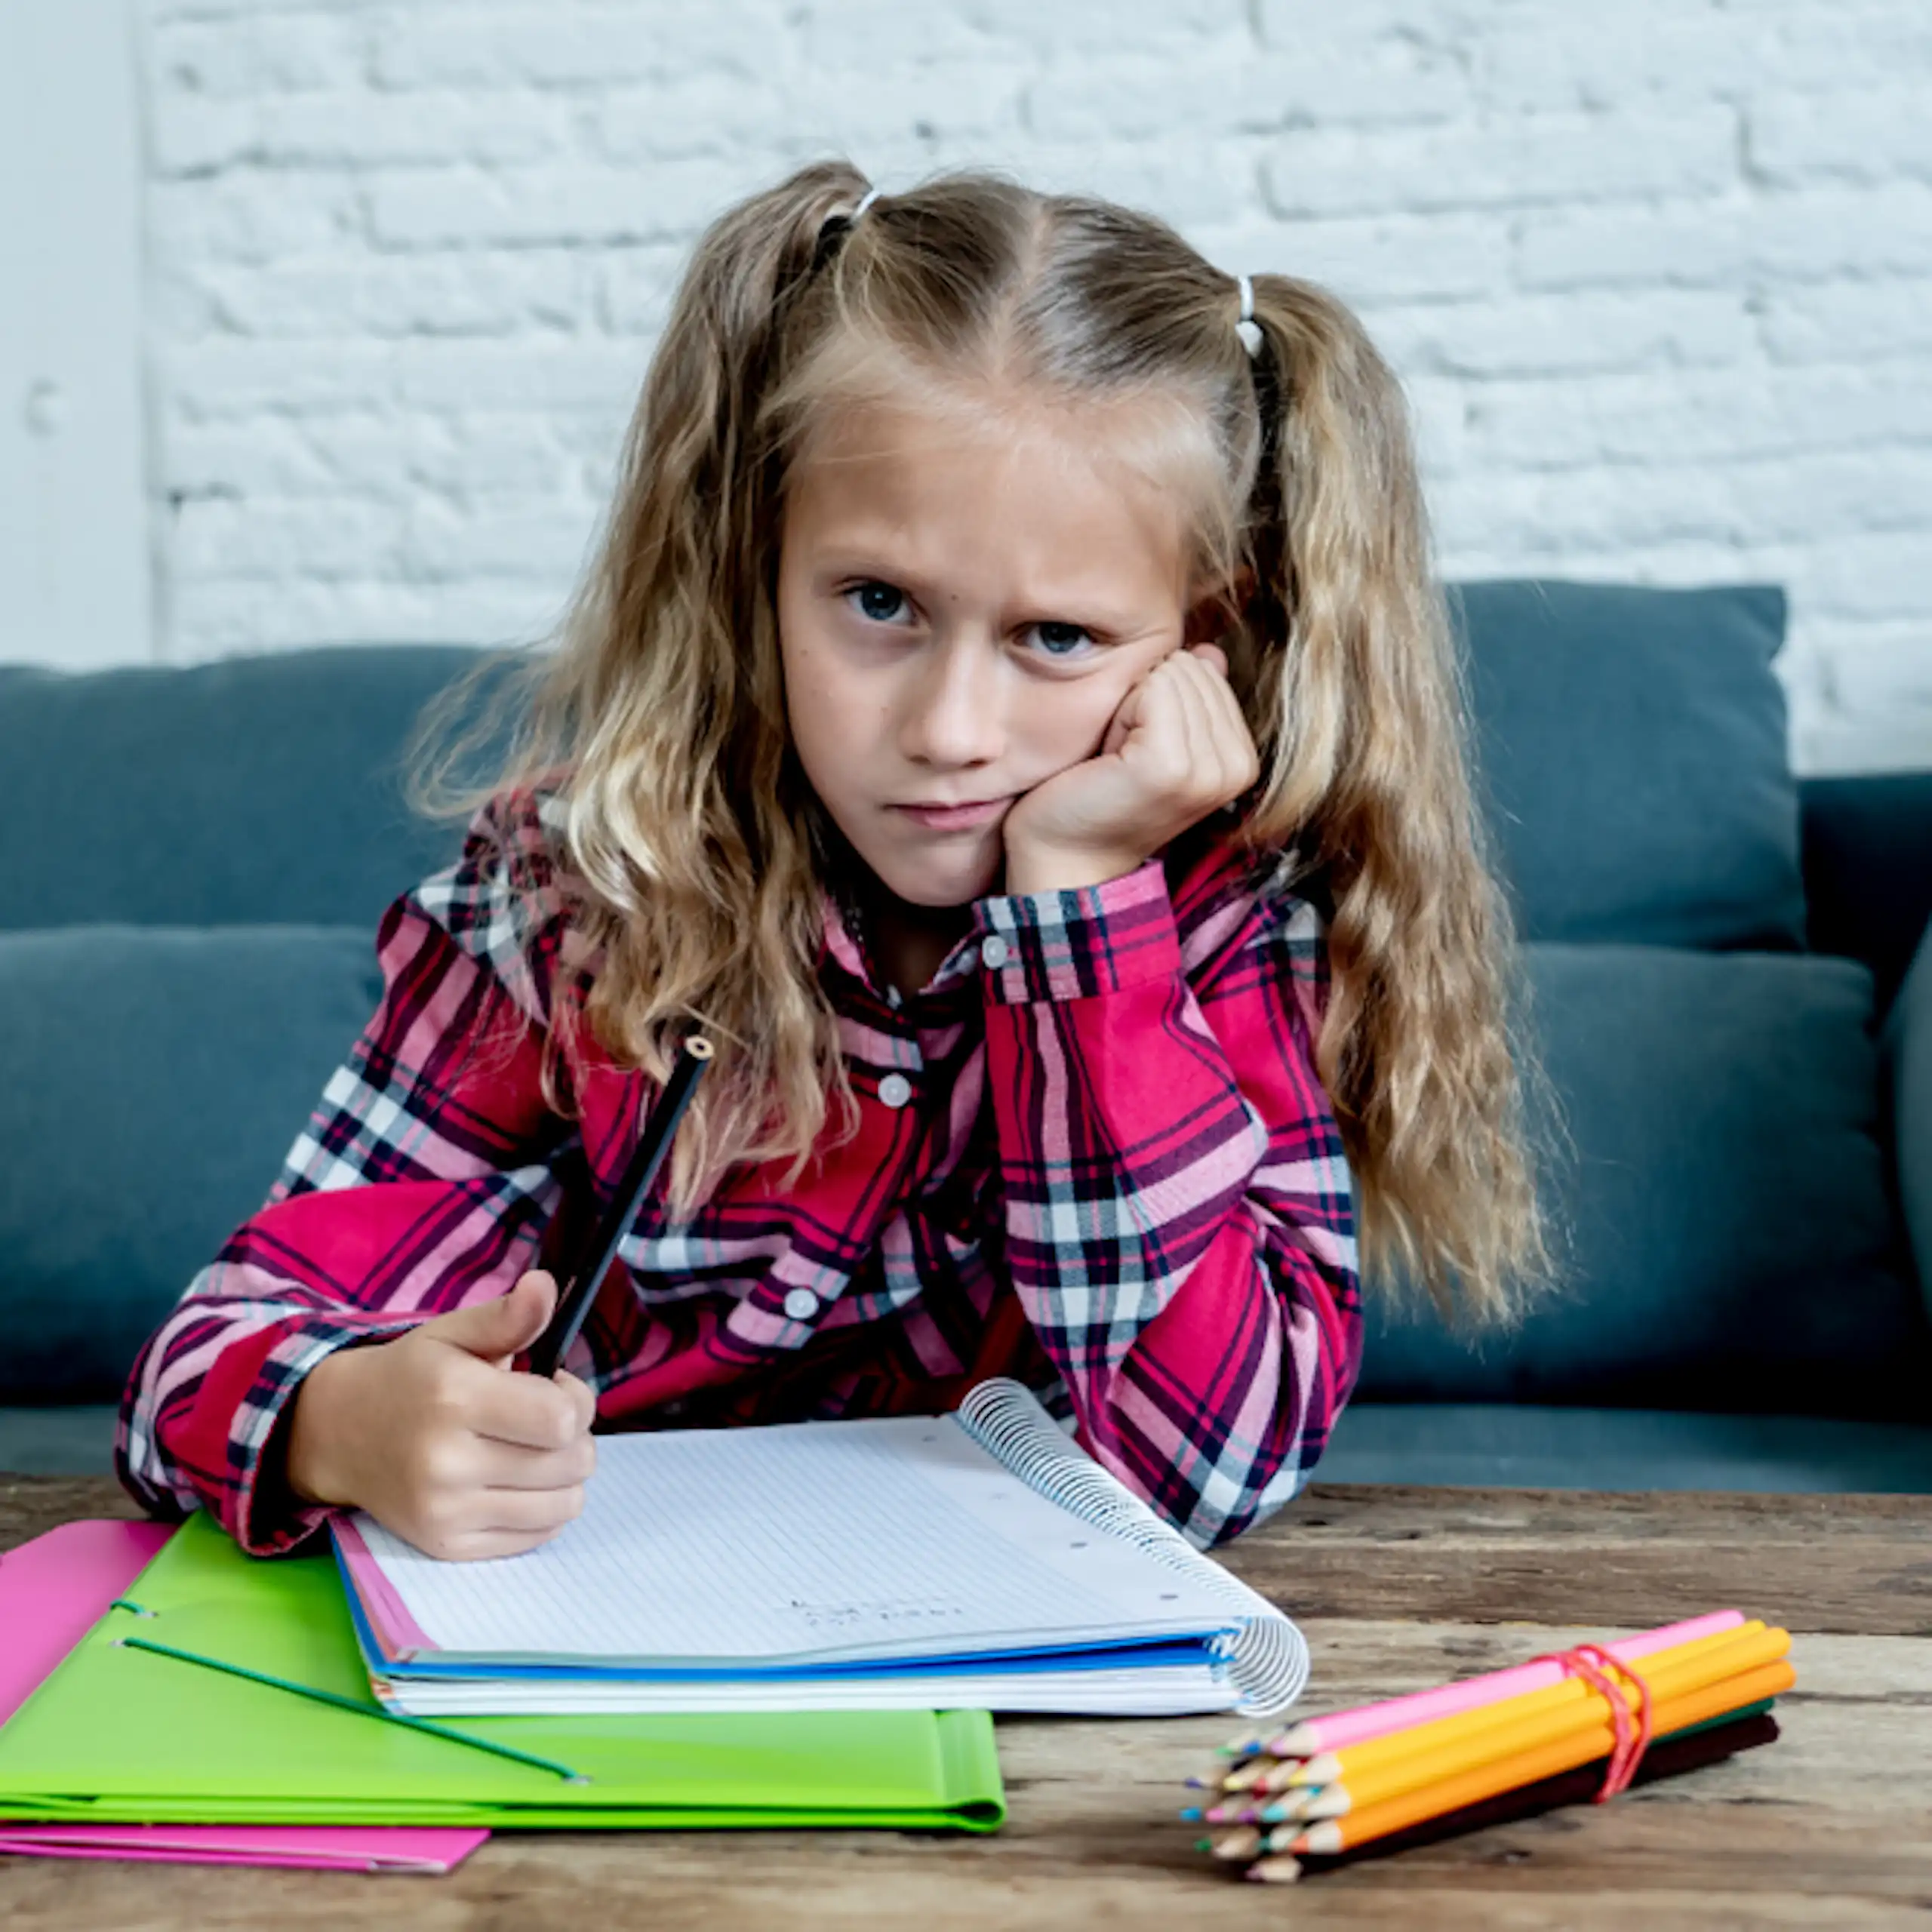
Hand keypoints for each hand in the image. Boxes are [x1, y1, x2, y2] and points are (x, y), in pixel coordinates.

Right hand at [284, 1270, 597, 1560]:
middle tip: (543, 1419)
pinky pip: (536, 1537)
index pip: (562, 1419)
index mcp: (454, 1398)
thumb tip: (546, 1285)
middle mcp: (447, 1462)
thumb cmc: (411, 1376)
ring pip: (563, 1506)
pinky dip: (543, 1510)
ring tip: (534, 1450)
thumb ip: (507, 1316)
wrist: (339, 1433)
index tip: (556, 1386)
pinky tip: (517, 1482)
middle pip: (571, 1463)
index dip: (577, 1400)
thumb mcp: (452, 1334)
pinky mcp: (446, 1546)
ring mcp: (445, 1511)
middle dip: (576, 1437)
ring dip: (565, 1476)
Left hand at [1001, 643, 1260, 892]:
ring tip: (1118, 759)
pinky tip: (1110, 758)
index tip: (1139, 750)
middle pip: (1189, 670)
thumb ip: (1191, 695)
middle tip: (1125, 755)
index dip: (1158, 698)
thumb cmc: (1100, 794)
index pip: (1206, 672)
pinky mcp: (1171, 767)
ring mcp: (1207, 771)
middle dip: (1145, 699)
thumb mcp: (1156, 737)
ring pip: (1171, 676)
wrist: (1064, 854)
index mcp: (1242, 761)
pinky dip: (1119, 715)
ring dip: (1130, 708)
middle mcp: (1237, 768)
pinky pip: (1152, 690)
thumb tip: (1210, 651)